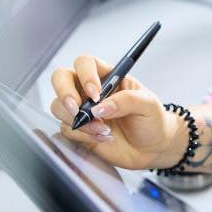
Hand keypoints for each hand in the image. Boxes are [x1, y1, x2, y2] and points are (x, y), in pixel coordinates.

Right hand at [49, 55, 186, 169]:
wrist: (152, 148)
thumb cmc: (152, 120)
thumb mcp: (147, 105)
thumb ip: (126, 101)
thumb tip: (99, 108)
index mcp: (108, 76)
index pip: (85, 63)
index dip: (85, 75)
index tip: (95, 94)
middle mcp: (90, 90)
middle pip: (61, 78)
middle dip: (64, 92)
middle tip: (77, 109)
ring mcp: (82, 110)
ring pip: (58, 106)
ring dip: (78, 120)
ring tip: (103, 130)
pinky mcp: (78, 130)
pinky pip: (66, 129)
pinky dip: (83, 136)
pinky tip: (103, 138)